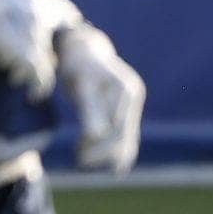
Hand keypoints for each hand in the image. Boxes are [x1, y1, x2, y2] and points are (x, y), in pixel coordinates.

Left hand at [58, 26, 144, 174]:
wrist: (84, 51)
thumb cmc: (78, 66)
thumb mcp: (82, 85)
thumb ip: (91, 109)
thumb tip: (96, 137)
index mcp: (126, 89)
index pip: (116, 128)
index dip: (99, 147)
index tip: (79, 157)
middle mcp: (134, 96)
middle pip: (122, 135)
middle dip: (101, 152)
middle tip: (78, 160)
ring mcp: (133, 103)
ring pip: (126, 138)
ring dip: (107, 154)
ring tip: (82, 159)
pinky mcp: (127, 109)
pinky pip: (125, 135)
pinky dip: (115, 150)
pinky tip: (102, 162)